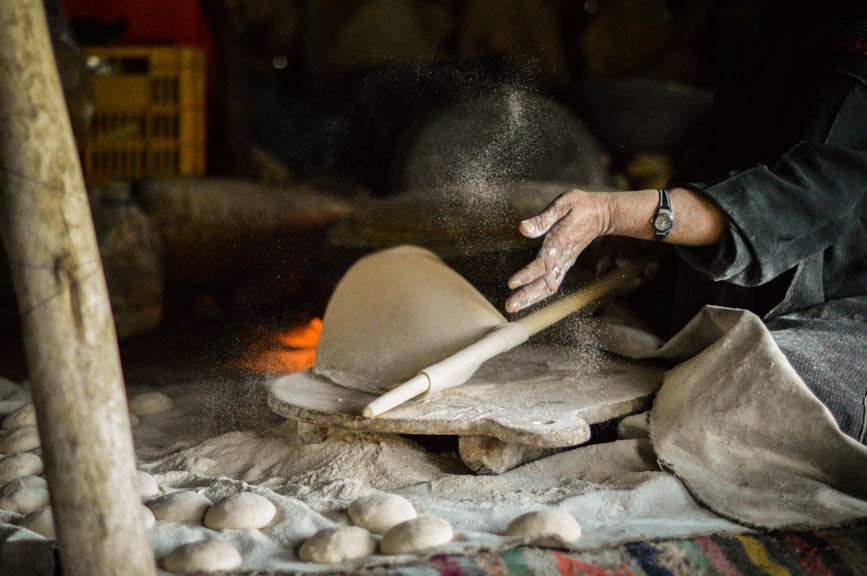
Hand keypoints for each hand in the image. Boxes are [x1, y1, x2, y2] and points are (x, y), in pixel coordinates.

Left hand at [506, 189, 608, 312]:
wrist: (600, 214)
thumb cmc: (579, 206)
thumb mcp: (561, 205)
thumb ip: (542, 219)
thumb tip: (522, 228)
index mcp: (559, 243)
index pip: (542, 264)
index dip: (527, 275)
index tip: (511, 283)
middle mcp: (562, 257)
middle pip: (545, 282)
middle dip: (527, 296)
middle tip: (509, 306)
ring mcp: (564, 263)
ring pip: (549, 286)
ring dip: (531, 298)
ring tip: (514, 306)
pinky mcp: (564, 264)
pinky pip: (552, 284)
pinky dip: (539, 294)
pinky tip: (527, 300)